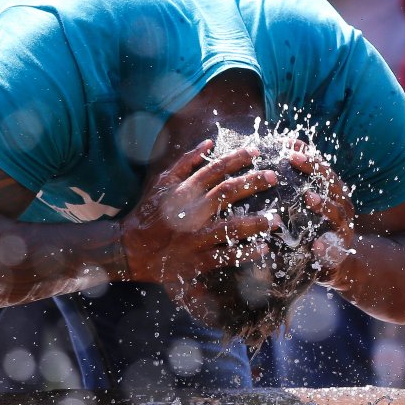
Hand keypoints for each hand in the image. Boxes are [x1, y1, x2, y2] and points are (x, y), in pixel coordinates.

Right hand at [120, 139, 276, 296]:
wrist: (129, 250)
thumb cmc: (148, 214)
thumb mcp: (161, 184)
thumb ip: (184, 162)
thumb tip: (208, 142)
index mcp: (182, 192)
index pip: (214, 170)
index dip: (237, 159)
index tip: (256, 152)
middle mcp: (190, 213)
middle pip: (227, 193)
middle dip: (253, 183)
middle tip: (274, 177)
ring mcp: (194, 238)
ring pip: (230, 227)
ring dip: (256, 222)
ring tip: (276, 219)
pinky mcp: (196, 261)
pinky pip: (225, 257)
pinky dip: (245, 253)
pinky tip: (262, 248)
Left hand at [286, 142, 355, 289]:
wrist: (337, 266)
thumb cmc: (314, 230)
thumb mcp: (307, 208)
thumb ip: (296, 190)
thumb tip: (269, 167)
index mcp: (333, 193)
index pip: (321, 169)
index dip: (308, 154)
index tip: (289, 142)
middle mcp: (341, 207)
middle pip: (330, 183)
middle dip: (314, 169)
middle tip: (293, 158)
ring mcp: (343, 229)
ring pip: (336, 213)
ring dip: (323, 204)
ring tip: (309, 197)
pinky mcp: (339, 253)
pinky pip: (334, 250)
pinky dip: (327, 247)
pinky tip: (318, 244)